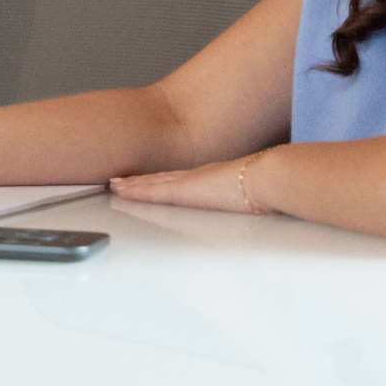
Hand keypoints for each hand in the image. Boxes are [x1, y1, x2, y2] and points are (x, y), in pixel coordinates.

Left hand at [110, 153, 272, 214]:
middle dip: (141, 180)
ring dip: (132, 185)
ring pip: (152, 184)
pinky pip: (152, 192)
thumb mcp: (258, 196)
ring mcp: (189, 182)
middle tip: (120, 180)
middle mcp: (198, 177)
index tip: (150, 180)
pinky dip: (135, 191)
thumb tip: (262, 208)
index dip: (164, 179)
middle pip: (162, 179)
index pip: (182, 180)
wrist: (270, 179)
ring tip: (114, 184)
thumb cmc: (271, 187)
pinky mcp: (183, 191)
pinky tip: (120, 191)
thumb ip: (252, 199)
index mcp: (216, 178)